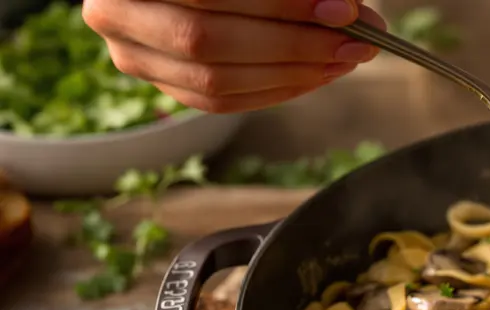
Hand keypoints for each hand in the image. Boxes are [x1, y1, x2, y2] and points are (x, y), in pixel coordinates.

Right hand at [82, 0, 385, 112]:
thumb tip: (350, 13)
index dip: (280, 5)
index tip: (343, 11)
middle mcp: (114, 11)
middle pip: (209, 42)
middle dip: (295, 46)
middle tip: (357, 42)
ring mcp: (131, 54)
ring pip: (216, 81)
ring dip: (294, 74)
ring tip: (345, 58)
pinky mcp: (158, 82)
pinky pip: (220, 101)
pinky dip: (276, 89)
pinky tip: (317, 74)